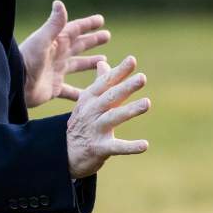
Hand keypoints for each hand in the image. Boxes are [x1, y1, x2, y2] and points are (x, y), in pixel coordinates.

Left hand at [18, 0, 110, 108]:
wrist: (15, 84)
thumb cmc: (27, 60)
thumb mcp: (42, 40)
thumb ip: (53, 24)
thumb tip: (59, 3)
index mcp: (56, 42)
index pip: (75, 29)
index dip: (88, 24)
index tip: (101, 19)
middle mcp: (57, 55)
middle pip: (79, 45)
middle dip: (93, 40)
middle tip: (107, 36)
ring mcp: (56, 72)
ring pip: (77, 66)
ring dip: (90, 63)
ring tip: (104, 62)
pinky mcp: (54, 88)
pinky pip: (71, 92)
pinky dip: (80, 94)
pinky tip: (91, 95)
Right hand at [66, 56, 150, 178]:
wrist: (66, 153)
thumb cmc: (82, 122)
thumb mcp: (87, 101)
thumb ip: (99, 82)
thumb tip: (103, 62)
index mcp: (89, 98)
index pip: (106, 82)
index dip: (119, 71)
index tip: (132, 60)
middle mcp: (91, 111)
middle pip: (110, 97)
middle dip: (126, 87)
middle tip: (142, 78)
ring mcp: (95, 130)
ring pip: (113, 118)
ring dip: (130, 110)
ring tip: (147, 103)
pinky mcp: (99, 148)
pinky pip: (116, 147)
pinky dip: (130, 147)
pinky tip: (145, 145)